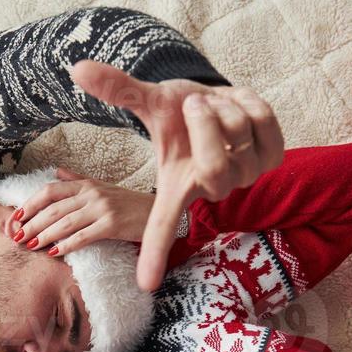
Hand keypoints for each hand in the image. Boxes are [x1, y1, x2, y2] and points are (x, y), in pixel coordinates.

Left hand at [2, 167, 153, 256]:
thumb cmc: (129, 203)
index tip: (16, 218)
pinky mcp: (112, 224)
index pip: (50, 190)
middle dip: (32, 223)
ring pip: (64, 222)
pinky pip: (83, 236)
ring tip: (30, 246)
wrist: (159, 212)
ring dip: (44, 235)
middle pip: (53, 208)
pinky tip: (54, 252)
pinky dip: (66, 245)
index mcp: (86, 184)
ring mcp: (102, 208)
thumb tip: (56, 172)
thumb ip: (77, 180)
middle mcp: (92, 193)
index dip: (30, 204)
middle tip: (18, 237)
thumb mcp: (102, 187)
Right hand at [70, 60, 283, 290]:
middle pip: (214, 167)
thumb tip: (78, 68)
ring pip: (239, 135)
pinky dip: (249, 102)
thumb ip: (117, 89)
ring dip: (223, 106)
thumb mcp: (149, 102)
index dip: (155, 253)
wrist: (216, 102)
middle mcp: (212, 189)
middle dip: (203, 123)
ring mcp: (246, 175)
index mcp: (178, 187)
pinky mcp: (273, 156)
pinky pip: (263, 121)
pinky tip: (239, 107)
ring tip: (214, 108)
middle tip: (193, 105)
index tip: (146, 284)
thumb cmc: (178, 113)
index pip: (163, 225)